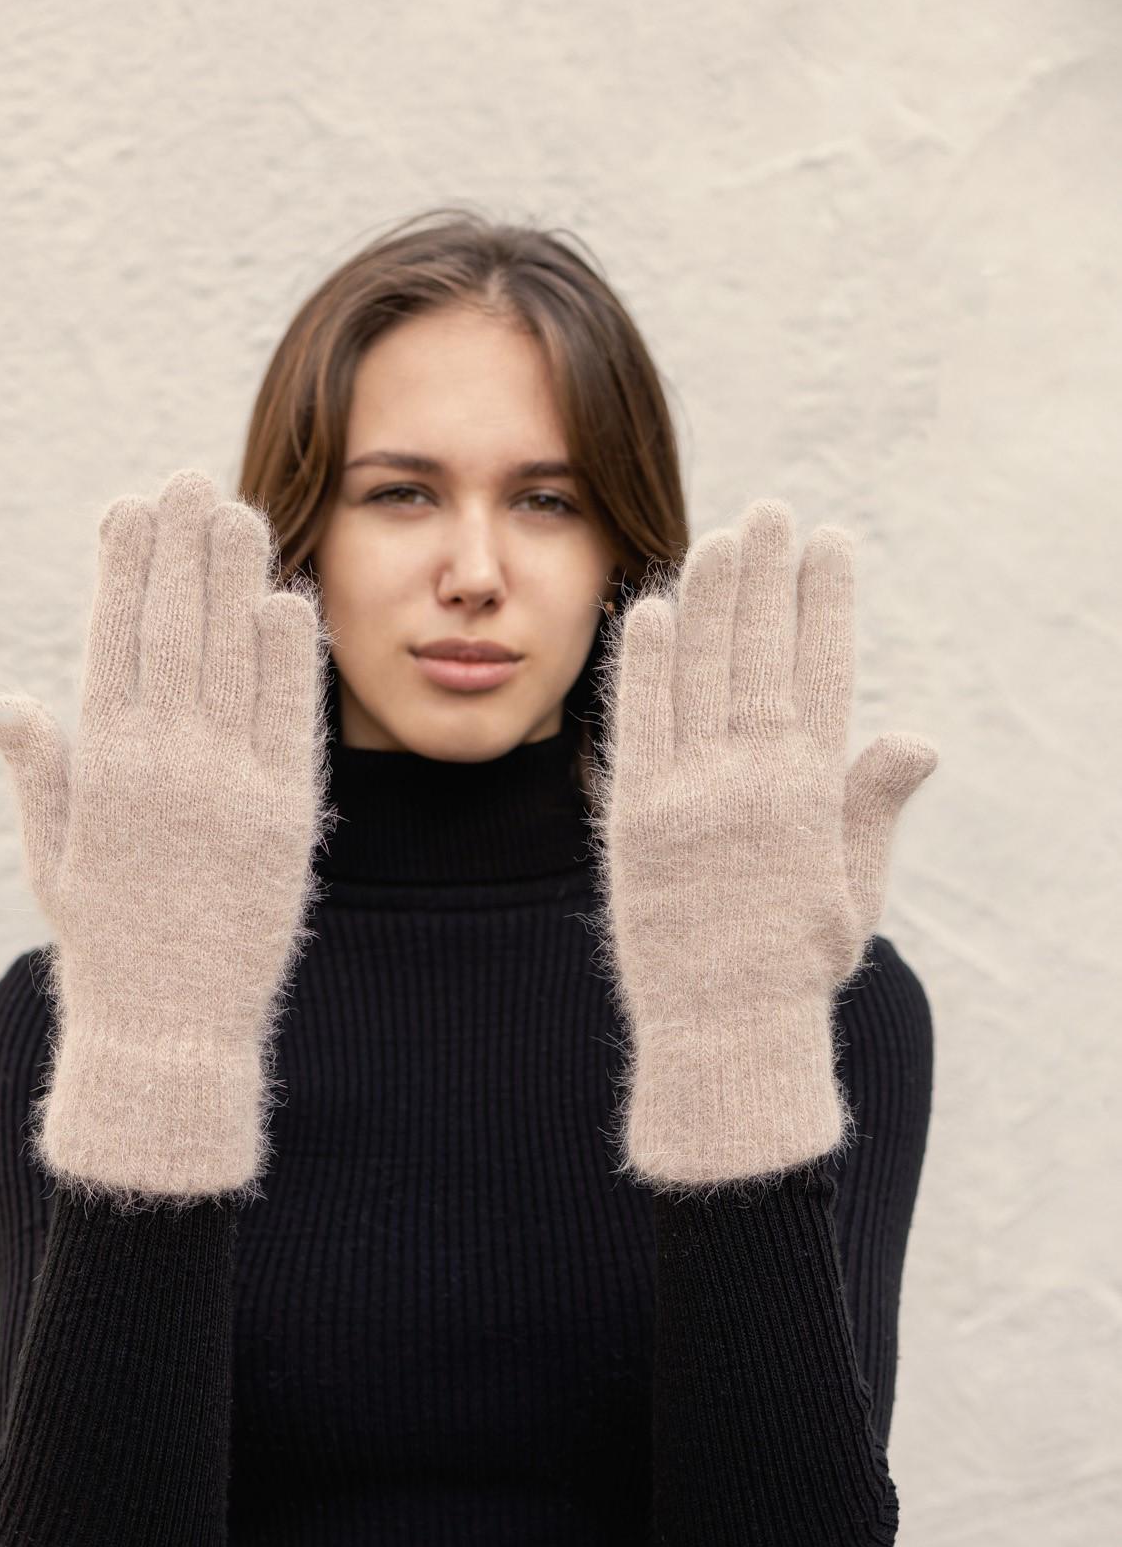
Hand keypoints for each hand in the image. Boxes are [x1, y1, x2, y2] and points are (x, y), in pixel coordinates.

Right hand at [0, 468, 334, 1202]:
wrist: (172, 1033)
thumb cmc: (106, 945)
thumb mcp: (55, 860)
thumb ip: (42, 773)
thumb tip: (2, 703)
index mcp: (101, 769)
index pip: (113, 641)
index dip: (125, 568)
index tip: (130, 509)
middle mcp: (165, 765)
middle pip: (176, 629)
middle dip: (182, 548)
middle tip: (191, 481)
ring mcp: (231, 786)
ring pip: (234, 657)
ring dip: (236, 578)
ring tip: (238, 515)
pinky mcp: (288, 816)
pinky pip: (291, 716)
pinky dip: (290, 656)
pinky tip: (286, 601)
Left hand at [591, 499, 936, 1189]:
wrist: (722, 1033)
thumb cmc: (795, 966)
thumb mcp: (853, 890)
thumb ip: (871, 808)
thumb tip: (914, 739)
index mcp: (813, 792)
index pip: (821, 668)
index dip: (824, 600)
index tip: (831, 544)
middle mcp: (750, 781)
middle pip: (757, 652)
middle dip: (766, 576)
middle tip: (771, 513)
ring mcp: (686, 795)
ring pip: (697, 675)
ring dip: (706, 599)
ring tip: (718, 541)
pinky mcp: (631, 818)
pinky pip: (634, 724)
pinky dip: (640, 664)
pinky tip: (646, 609)